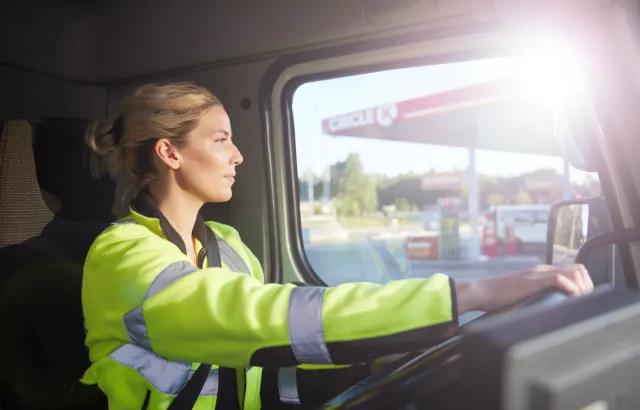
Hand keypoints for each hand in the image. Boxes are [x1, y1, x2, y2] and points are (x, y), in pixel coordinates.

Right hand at [455, 264, 593, 313]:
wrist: (481, 292)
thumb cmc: (496, 298)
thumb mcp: (520, 295)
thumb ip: (535, 296)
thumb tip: (548, 310)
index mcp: (539, 272)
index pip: (572, 270)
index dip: (583, 284)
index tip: (581, 300)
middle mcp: (541, 269)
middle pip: (579, 269)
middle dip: (587, 286)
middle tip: (582, 302)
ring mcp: (537, 273)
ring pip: (574, 272)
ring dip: (581, 288)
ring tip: (578, 302)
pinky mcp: (533, 280)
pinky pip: (560, 279)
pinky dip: (571, 289)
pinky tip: (570, 298)